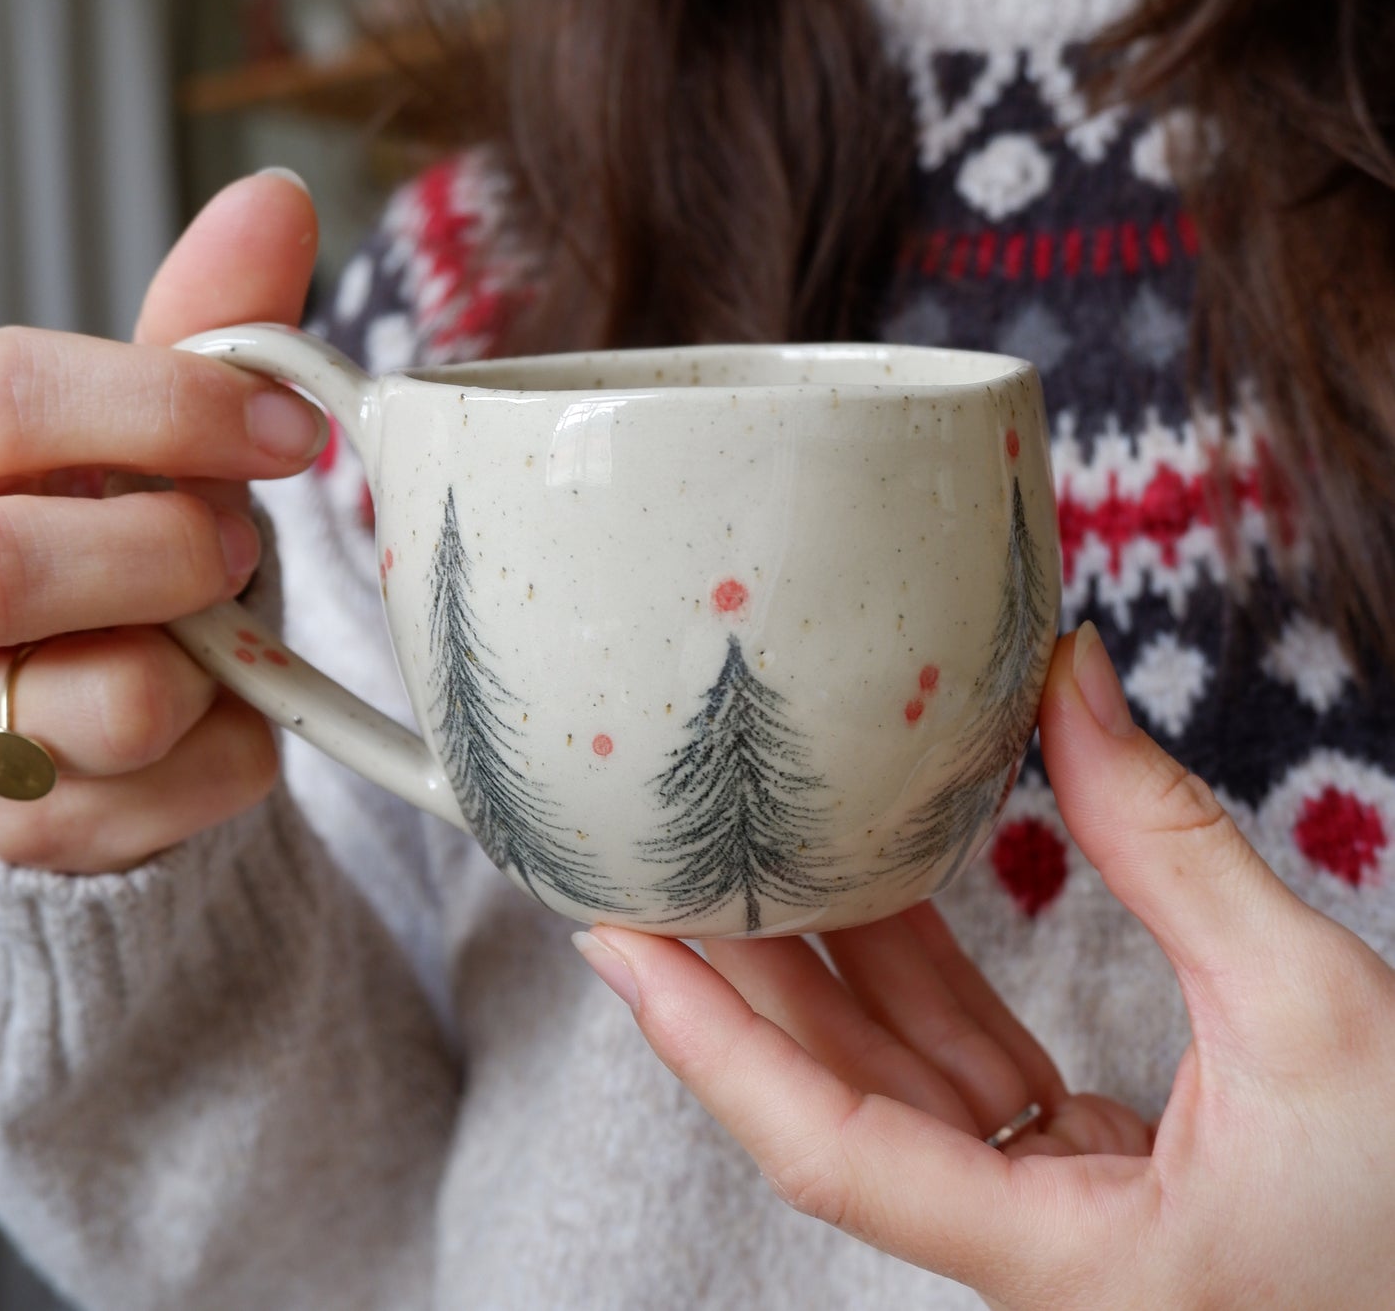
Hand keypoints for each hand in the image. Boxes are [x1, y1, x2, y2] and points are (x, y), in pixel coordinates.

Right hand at [0, 173, 326, 871]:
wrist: (72, 691)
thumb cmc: (104, 533)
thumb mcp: (142, 428)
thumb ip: (202, 330)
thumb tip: (278, 197)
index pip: (6, 396)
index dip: (172, 405)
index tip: (292, 430)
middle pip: (17, 563)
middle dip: (176, 550)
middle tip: (226, 545)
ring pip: (119, 701)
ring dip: (217, 661)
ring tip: (200, 635)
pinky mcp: (28, 823)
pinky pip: (194, 782)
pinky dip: (243, 744)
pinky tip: (205, 715)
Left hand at [576, 626, 1394, 1308]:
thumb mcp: (1312, 1009)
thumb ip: (1172, 845)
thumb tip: (1065, 677)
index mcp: (1069, 1265)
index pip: (828, 1151)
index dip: (708, 1042)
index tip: (617, 944)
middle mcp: (1035, 1254)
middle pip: (837, 1099)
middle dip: (738, 979)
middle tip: (653, 865)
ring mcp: (1056, 1215)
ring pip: (898, 1081)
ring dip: (828, 965)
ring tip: (748, 856)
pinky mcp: (1088, 1177)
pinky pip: (967, 1073)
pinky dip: (921, 978)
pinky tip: (878, 890)